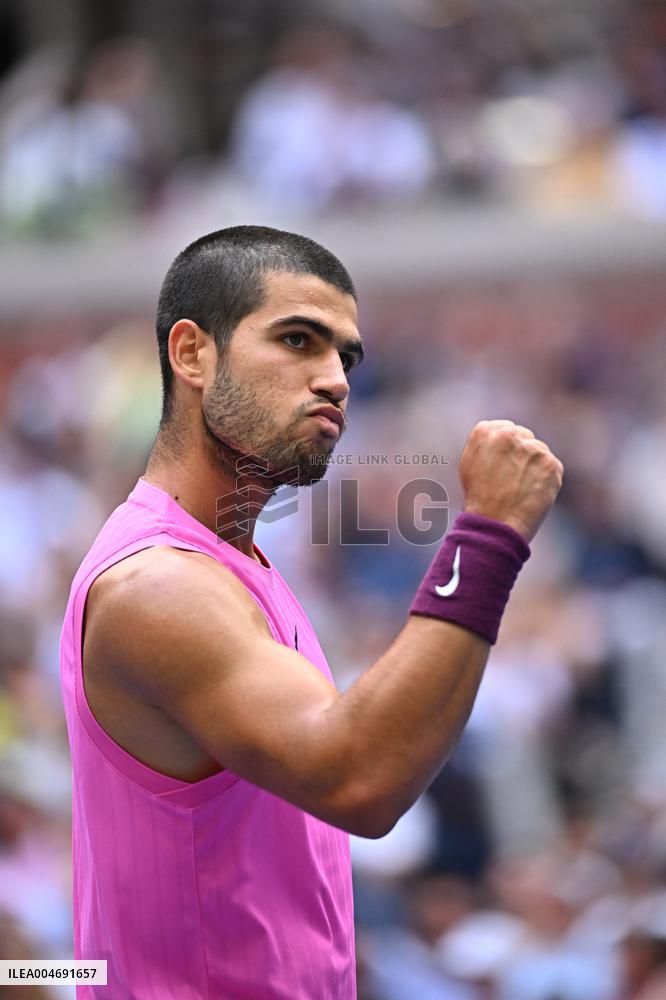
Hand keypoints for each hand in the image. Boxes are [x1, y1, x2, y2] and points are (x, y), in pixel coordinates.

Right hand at [459, 419, 563, 541]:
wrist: (495, 523)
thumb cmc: (479, 498)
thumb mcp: (469, 463)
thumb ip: (486, 443)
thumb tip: (501, 434)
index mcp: (485, 431)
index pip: (506, 429)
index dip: (507, 449)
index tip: (504, 464)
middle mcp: (509, 434)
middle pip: (525, 437)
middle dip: (522, 454)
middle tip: (513, 479)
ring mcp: (532, 448)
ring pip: (539, 451)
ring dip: (534, 466)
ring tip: (521, 489)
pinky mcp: (550, 463)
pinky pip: (552, 466)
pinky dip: (546, 479)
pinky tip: (532, 493)